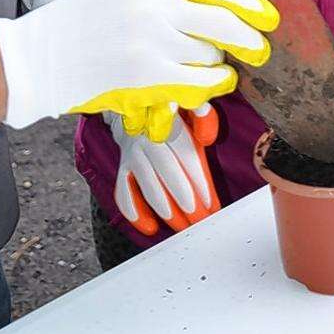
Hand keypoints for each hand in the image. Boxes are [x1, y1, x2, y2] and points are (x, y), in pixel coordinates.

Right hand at [0, 0, 276, 130]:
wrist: (43, 55)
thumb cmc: (87, 20)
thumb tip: (227, 2)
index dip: (246, 0)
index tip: (266, 15)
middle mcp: (150, 0)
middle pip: (220, 19)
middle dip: (247, 37)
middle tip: (260, 48)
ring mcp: (148, 38)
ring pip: (209, 52)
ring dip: (218, 62)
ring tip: (213, 65)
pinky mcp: (145, 73)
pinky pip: (199, 79)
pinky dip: (214, 83)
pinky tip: (217, 81)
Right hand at [108, 103, 220, 235]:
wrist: (134, 106)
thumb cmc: (170, 111)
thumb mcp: (190, 106)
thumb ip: (203, 118)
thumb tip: (209, 138)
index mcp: (168, 122)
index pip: (185, 153)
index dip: (198, 180)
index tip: (210, 202)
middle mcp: (148, 137)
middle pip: (166, 170)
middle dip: (184, 198)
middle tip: (199, 219)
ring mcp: (133, 152)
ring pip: (146, 183)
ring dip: (164, 208)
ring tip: (181, 226)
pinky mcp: (123, 165)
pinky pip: (123, 191)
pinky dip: (134, 212)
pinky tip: (150, 227)